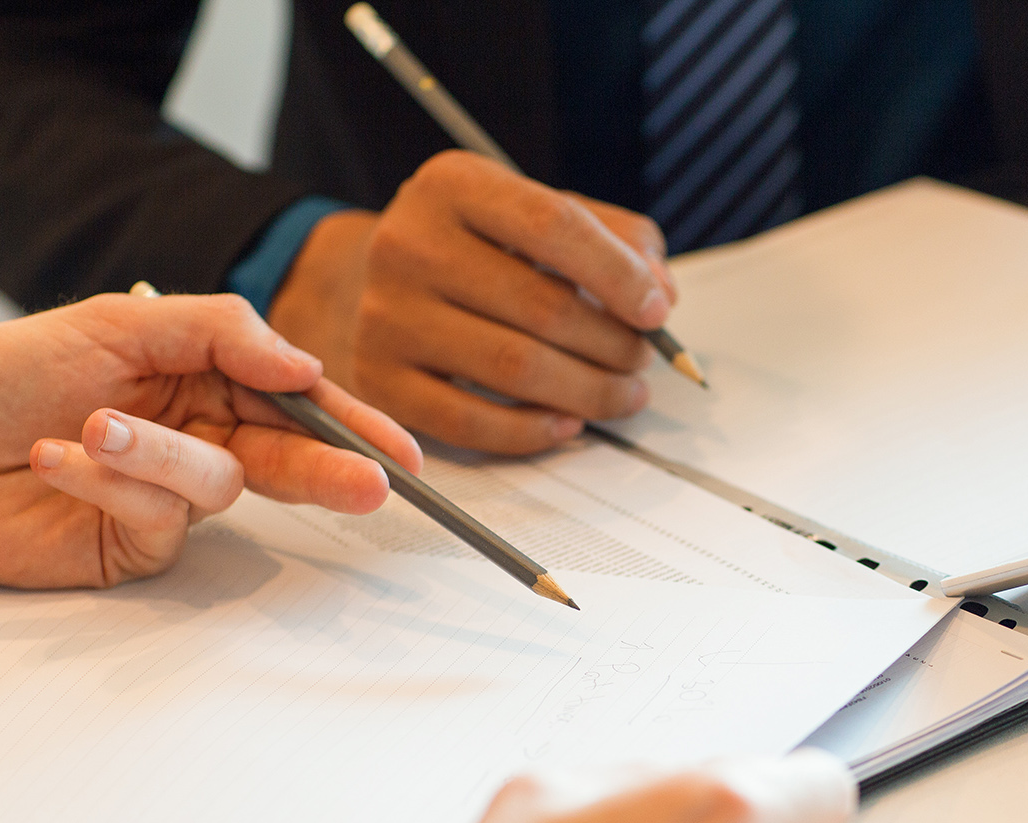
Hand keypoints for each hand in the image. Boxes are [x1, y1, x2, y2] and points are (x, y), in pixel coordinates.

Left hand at [0, 293, 422, 589]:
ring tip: (91, 427)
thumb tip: (300, 362)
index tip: (401, 450)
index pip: (294, 399)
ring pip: (217, 481)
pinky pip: (158, 515)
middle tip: (373, 485)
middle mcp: (193, 438)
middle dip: (330, 468)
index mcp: (198, 379)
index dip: (351, 422)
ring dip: (156, 451)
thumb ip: (217, 332)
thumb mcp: (112, 324)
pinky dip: (108, 480)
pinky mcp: (134, 544)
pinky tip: (57, 458)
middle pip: (288, 457)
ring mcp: (167, 497)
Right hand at [269, 151, 675, 454]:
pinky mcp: (379, 379)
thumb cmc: (474, 250)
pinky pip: (472, 423)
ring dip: (590, 392)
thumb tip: (661, 293)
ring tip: (622, 393)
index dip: (620, 275)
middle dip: (615, 344)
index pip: (554, 226)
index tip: (659, 311)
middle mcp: (409, 244)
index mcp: (453, 185)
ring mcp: (387, 315)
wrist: (366, 281)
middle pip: (543, 308)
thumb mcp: (535, 214)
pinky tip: (568, 422)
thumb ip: (614, 238)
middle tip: (642, 359)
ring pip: (517, 369)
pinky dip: (535, 431)